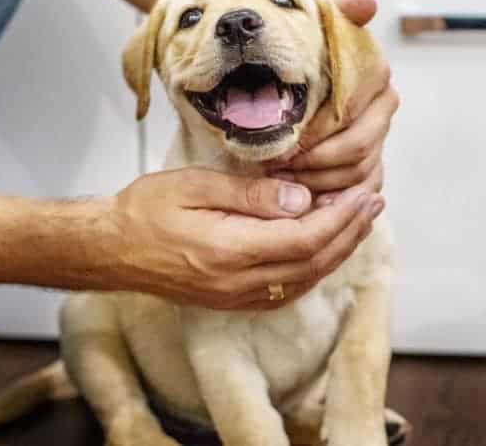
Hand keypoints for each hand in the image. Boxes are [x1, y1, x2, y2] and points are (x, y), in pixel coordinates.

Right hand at [96, 168, 383, 309]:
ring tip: (359, 220)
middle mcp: (239, 283)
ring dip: (338, 250)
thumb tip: (302, 199)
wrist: (111, 249)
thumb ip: (251, 195)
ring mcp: (237, 297)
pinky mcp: (233, 300)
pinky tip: (325, 245)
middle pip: (313, 263)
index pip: (305, 239)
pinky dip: (314, 266)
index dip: (341, 218)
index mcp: (230, 251)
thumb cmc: (146, 210)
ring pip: (305, 279)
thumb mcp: (196, 186)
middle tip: (373, 202)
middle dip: (349, 232)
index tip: (362, 195)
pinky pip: (288, 289)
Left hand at [265, 0, 398, 204]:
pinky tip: (300, 198)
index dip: (317, 133)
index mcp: (375, 76)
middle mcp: (383, 109)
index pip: (352, 115)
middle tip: (278, 165)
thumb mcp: (313, 29)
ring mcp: (379, 141)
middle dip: (315, 162)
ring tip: (282, 180)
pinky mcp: (371, 169)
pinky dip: (330, 198)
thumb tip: (367, 4)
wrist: (287, 78)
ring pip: (356, 174)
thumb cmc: (298, 57)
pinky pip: (356, 193)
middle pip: (358, 149)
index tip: (285, 139)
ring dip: (318, 181)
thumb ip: (336, 13)